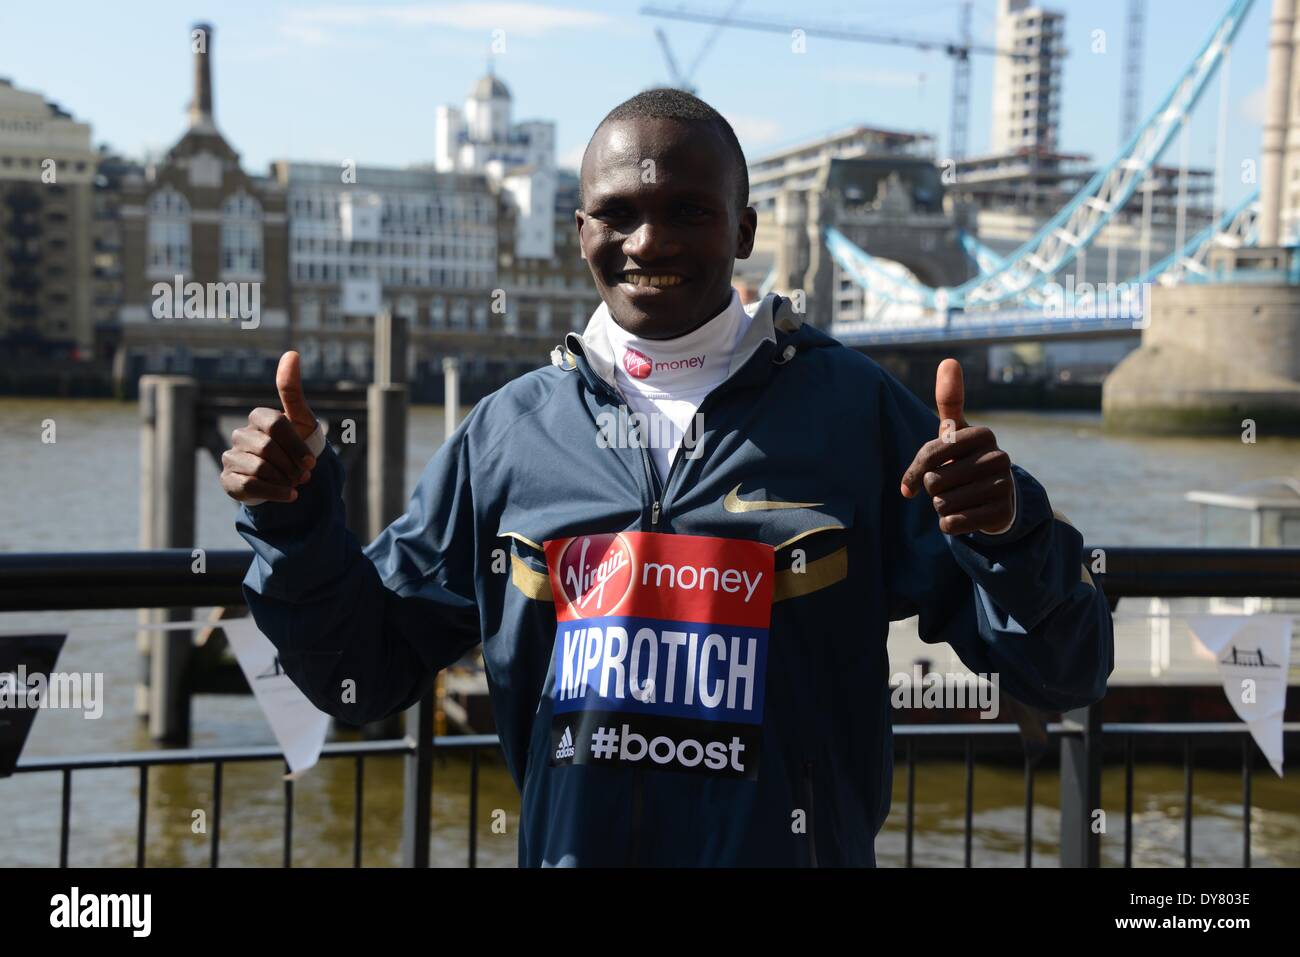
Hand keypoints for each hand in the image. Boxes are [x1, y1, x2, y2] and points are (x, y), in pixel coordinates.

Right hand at [220, 351, 318, 503]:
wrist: (288, 478)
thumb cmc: (296, 444)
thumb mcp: (300, 419)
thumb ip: (292, 390)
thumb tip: (292, 353)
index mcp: (258, 417)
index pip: (276, 424)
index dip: (296, 445)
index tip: (311, 462)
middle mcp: (241, 435)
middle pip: (268, 449)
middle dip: (291, 466)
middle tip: (304, 476)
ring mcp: (231, 457)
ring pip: (259, 468)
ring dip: (284, 480)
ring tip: (295, 484)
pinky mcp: (228, 480)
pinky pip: (249, 486)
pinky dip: (275, 493)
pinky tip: (289, 496)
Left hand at [899, 358, 1013, 535]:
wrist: (996, 499)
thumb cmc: (965, 460)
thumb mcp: (955, 432)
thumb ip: (949, 400)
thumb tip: (949, 360)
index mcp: (983, 433)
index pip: (930, 454)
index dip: (917, 470)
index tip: (922, 475)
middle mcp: (998, 456)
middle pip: (935, 481)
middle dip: (933, 489)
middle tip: (951, 485)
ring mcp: (1004, 485)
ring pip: (942, 503)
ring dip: (941, 506)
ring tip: (959, 498)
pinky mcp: (1002, 513)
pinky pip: (953, 523)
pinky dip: (949, 524)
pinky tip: (963, 516)